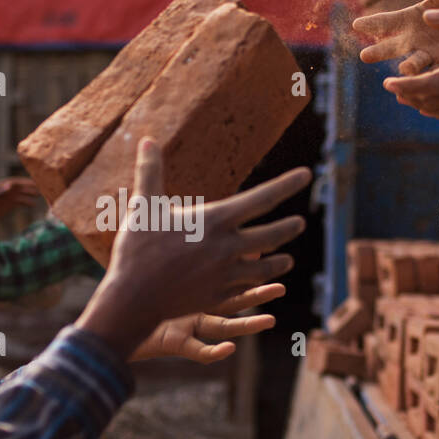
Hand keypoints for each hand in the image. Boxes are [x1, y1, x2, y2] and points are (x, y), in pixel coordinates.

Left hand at [0, 177, 39, 224]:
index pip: (16, 182)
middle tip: (40, 188)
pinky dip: (26, 202)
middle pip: (20, 187)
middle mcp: (7, 189)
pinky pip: (20, 202)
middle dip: (30, 187)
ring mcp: (9, 196)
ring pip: (22, 194)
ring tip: (39, 196)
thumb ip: (1, 192)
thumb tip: (10, 185)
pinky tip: (33, 204)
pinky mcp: (10, 203)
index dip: (25, 182)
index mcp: (2, 185)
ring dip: (30, 194)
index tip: (34, 183)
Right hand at [76, 139, 309, 361]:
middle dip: (289, 228)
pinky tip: (261, 285)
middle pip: (272, 235)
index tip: (306, 174)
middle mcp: (227, 248)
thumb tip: (146, 140)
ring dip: (279, 262)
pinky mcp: (219, 297)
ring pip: (266, 268)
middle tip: (300, 222)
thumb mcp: (144, 206)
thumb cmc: (136, 248)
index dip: (287, 185)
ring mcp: (225, 276)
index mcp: (215, 220)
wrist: (132, 298)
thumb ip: (150, 172)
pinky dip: (258, 286)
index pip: (262, 198)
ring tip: (286, 259)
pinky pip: (247, 291)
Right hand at [353, 0, 438, 75]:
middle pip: (392, 47)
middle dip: (380, 51)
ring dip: (408, 68)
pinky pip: (432, 78)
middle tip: (365, 55)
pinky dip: (426, 83)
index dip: (372, 23)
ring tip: (405, 69)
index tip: (357, 24)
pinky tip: (421, 88)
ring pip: (413, 64)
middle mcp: (414, 42)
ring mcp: (428, 58)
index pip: (387, 22)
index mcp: (410, 22)